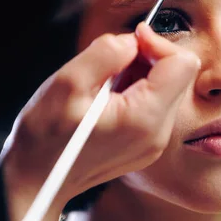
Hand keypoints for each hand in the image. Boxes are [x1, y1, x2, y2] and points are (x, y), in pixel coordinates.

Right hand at [0, 22, 200, 206]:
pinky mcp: (145, 146)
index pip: (182, 64)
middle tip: (110, 65)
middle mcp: (158, 135)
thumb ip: (106, 53)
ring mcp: (153, 143)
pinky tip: (107, 99)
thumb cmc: (45, 136)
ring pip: (166, 89)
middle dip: (147, 59)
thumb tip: (132, 41)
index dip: (156, 43)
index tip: (129, 42)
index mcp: (145, 119)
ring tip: (104, 85)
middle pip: (177, 76)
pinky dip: (135, 92)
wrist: (38, 178)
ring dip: (139, 75)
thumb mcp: (69, 82)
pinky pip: (154, 106)